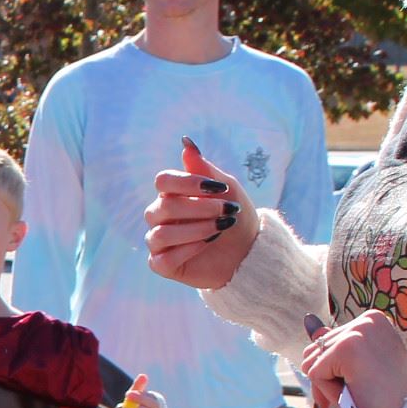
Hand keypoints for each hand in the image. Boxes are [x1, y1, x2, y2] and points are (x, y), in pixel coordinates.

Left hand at [115, 374, 158, 407]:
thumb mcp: (133, 399)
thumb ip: (138, 388)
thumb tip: (143, 375)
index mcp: (157, 404)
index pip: (154, 398)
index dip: (143, 395)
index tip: (130, 392)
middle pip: (155, 405)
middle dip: (142, 399)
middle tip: (129, 395)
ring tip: (132, 407)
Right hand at [146, 138, 255, 288]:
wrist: (248, 250)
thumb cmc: (235, 215)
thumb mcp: (226, 188)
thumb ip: (204, 169)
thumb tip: (186, 142)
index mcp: (171, 195)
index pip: (162, 181)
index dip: (188, 183)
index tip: (218, 188)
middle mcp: (160, 217)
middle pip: (163, 207)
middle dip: (200, 208)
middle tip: (226, 211)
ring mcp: (158, 241)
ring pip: (161, 233)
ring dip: (196, 229)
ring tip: (220, 228)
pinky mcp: (162, 264)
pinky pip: (163, 258)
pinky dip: (188, 250)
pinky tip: (207, 245)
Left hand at [302, 312, 406, 407]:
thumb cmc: (385, 395)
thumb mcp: (359, 365)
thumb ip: (335, 345)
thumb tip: (311, 324)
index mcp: (373, 320)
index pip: (327, 342)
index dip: (333, 370)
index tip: (359, 381)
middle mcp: (367, 319)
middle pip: (315, 349)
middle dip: (327, 378)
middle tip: (356, 391)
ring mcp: (358, 331)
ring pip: (311, 362)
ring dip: (328, 385)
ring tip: (358, 390)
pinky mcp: (347, 347)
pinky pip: (315, 374)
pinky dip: (329, 391)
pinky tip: (355, 393)